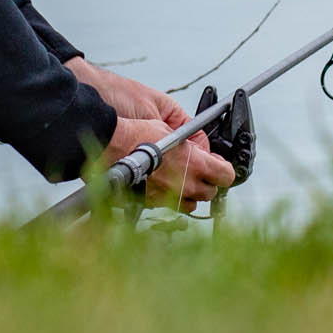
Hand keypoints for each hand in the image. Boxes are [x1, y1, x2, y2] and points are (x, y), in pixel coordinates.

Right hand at [74, 58, 236, 208]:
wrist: (106, 146)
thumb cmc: (135, 133)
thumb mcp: (168, 125)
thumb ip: (191, 139)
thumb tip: (200, 146)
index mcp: (194, 164)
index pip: (226, 174)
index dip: (224, 169)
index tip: (218, 164)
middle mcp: (184, 185)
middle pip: (210, 192)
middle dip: (208, 181)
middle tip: (199, 169)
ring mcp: (167, 198)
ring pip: (191, 204)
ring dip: (190, 193)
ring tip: (181, 178)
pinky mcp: (150, 204)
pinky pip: (169, 206)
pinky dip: (170, 197)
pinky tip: (162, 183)